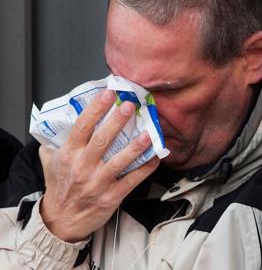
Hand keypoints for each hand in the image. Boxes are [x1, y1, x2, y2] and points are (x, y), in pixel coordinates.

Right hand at [39, 89, 159, 242]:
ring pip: (120, 160)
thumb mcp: (50, 164)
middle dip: (117, 120)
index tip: (108, 94)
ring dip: (136, 145)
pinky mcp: (112, 196)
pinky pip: (132, 180)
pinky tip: (156, 157)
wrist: (61, 222)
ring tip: (149, 132)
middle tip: (130, 105)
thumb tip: (57, 123)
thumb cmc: (59, 190)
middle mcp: (83, 167)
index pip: (82, 127)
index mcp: (68, 155)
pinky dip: (145, 168)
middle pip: (102, 139)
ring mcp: (98, 182)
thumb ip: (54, 144)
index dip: (96, 109)